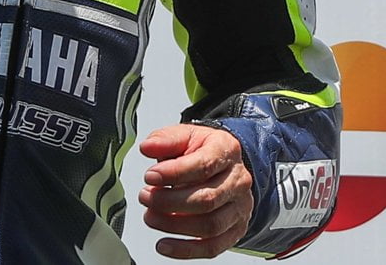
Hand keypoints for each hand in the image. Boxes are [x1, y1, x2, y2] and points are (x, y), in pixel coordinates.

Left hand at [138, 124, 253, 258]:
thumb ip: (165, 140)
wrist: (224, 165)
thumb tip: (148, 147)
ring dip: (174, 225)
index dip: (174, 173)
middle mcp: (238, 181)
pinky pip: (213, 247)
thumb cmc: (202, 151)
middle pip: (206, 199)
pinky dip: (186, 250)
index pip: (204, 165)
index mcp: (226, 151)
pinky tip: (164, 245)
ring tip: (150, 216)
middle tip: (146, 197)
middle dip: (169, 202)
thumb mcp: (184, 136)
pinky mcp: (235, 230)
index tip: (150, 176)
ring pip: (210, 225)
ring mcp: (239, 208)